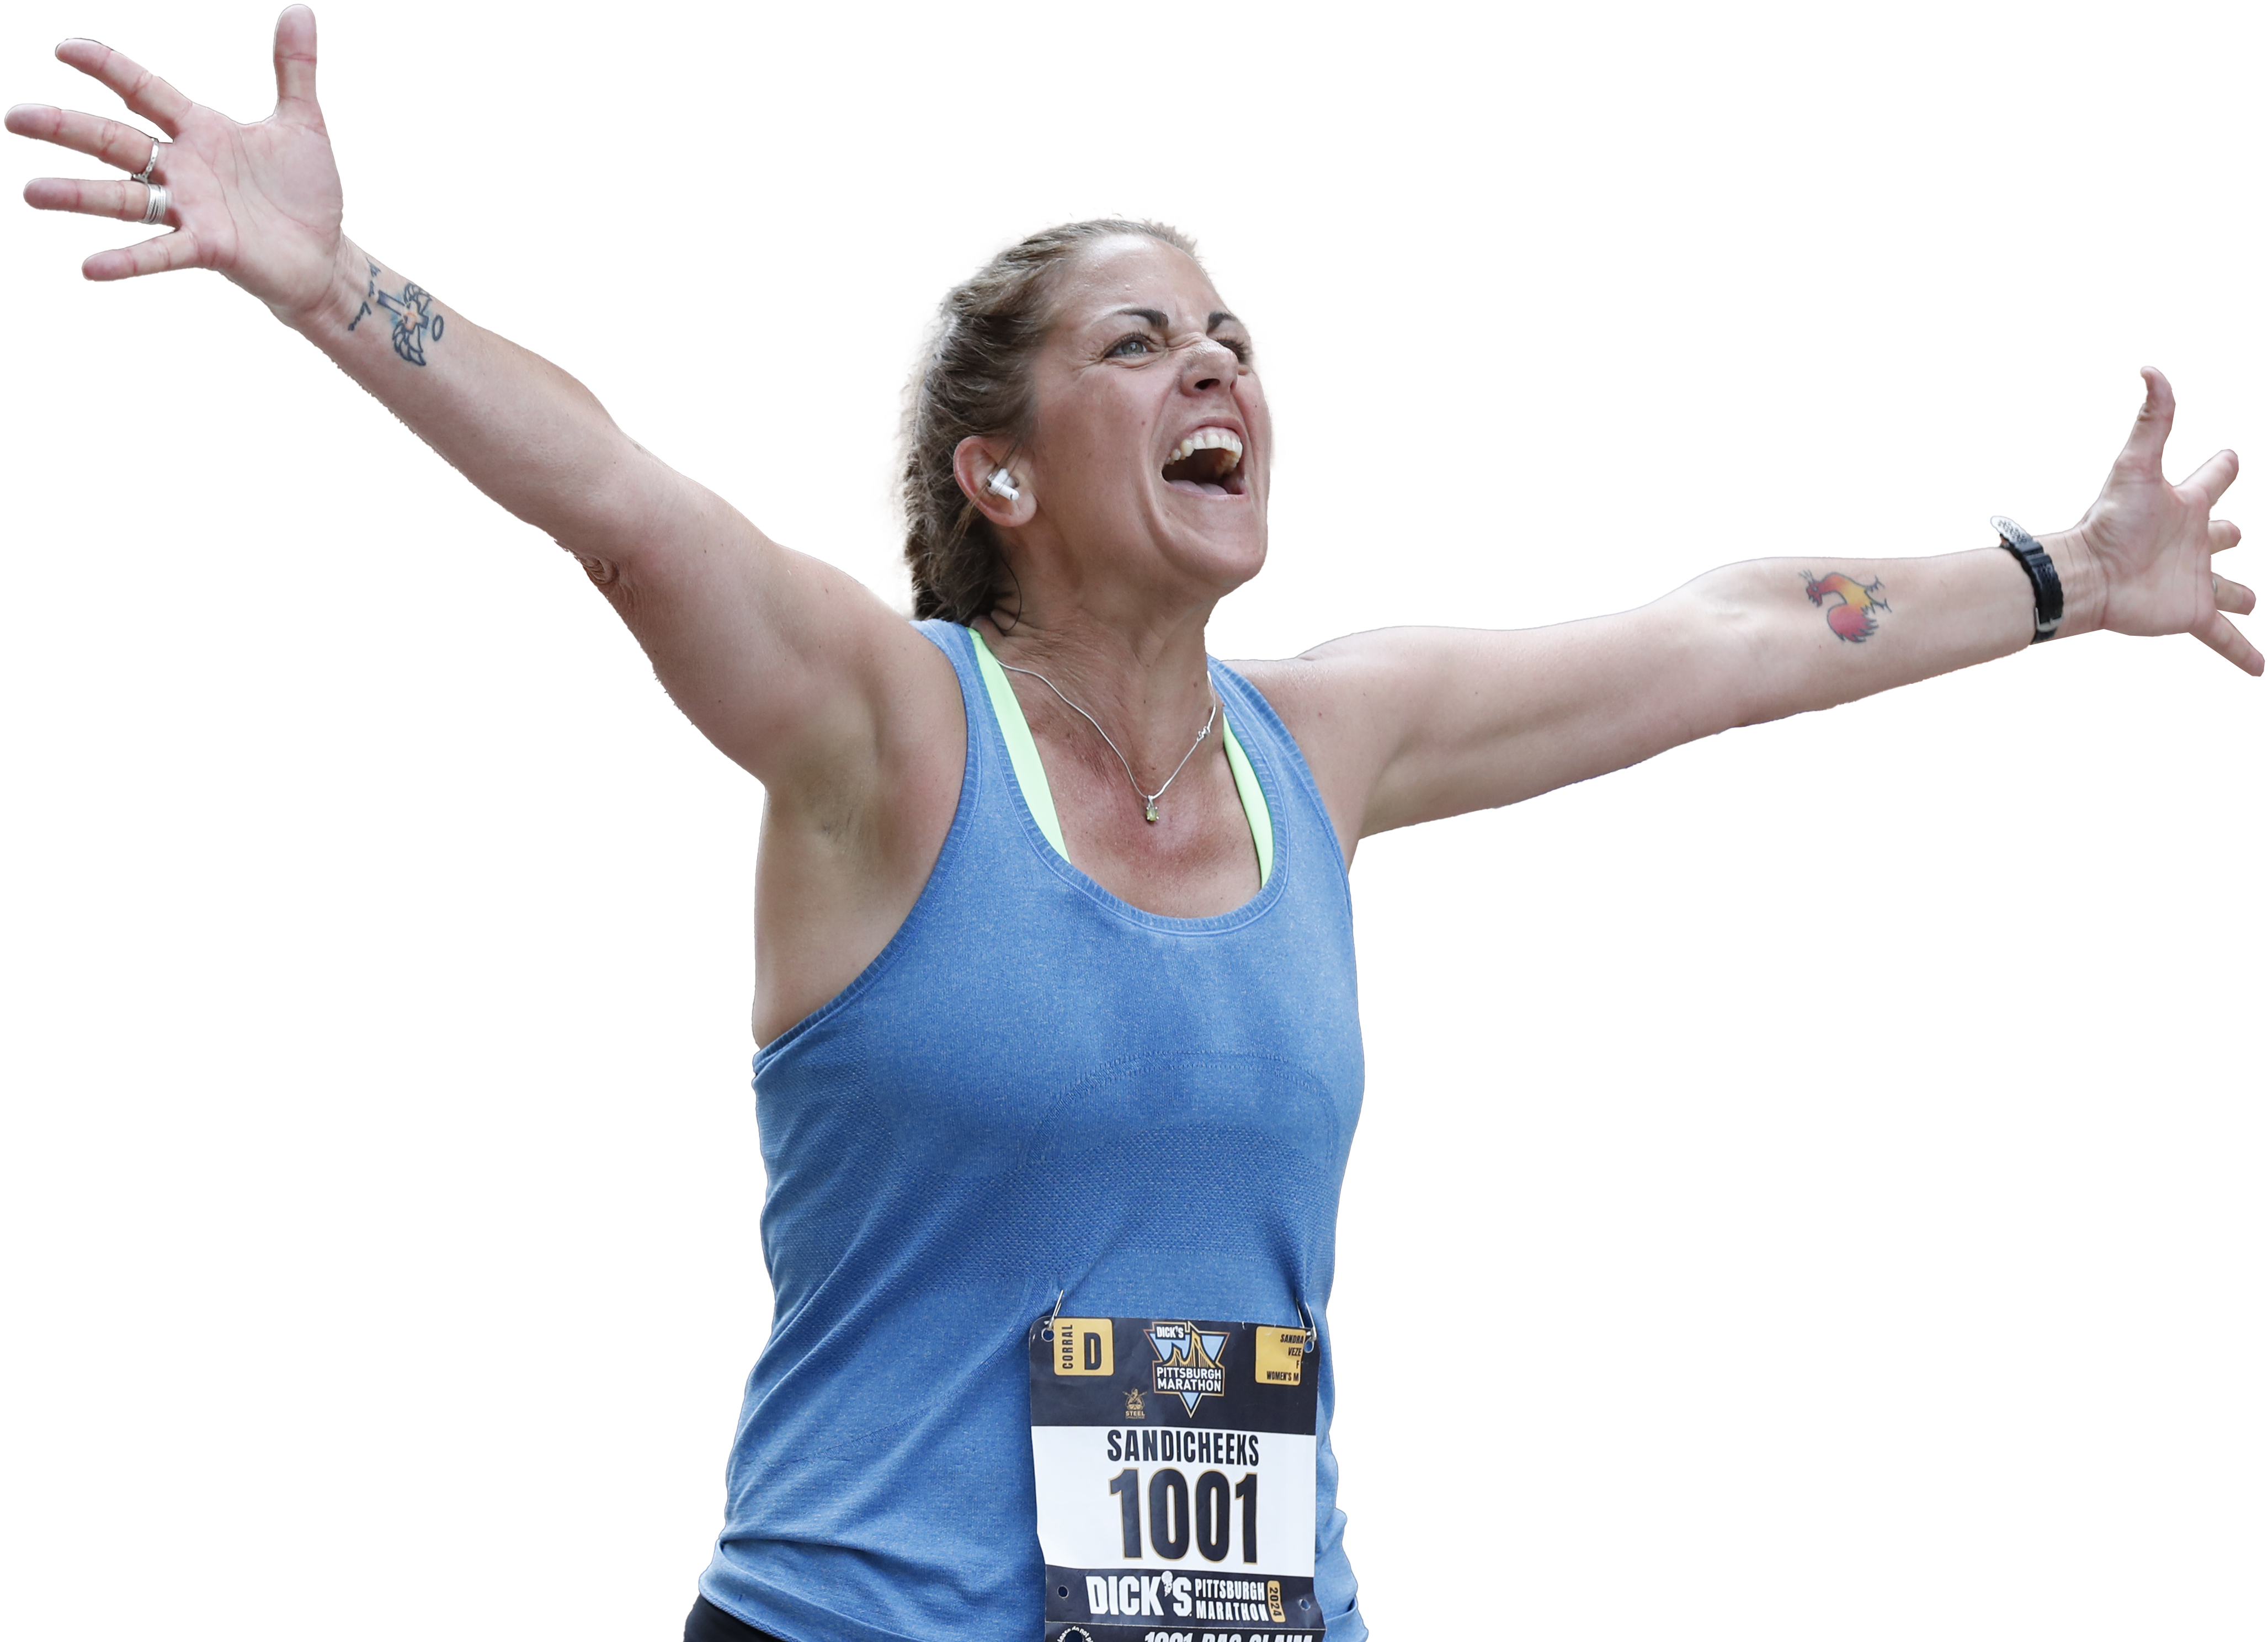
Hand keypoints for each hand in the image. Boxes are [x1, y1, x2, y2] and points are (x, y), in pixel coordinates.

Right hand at [6, 5, 344, 323]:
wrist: (324, 254)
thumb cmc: (305, 192)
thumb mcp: (302, 124)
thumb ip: (294, 70)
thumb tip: (300, 11)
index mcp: (201, 132)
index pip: (143, 91)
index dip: (108, 68)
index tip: (66, 48)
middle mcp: (185, 169)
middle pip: (115, 142)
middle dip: (67, 127)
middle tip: (16, 117)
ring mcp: (192, 210)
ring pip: (124, 198)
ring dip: (79, 196)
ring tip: (32, 192)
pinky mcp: (209, 248)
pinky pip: (161, 253)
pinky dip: (129, 260)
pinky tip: (91, 268)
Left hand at [2060, 367, 2257, 675]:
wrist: (2088, 578)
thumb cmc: (2110, 524)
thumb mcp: (2136, 468)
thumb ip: (2150, 421)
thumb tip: (2151, 370)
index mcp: (2184, 507)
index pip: (2213, 481)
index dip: (2223, 469)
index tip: (2231, 459)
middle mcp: (2191, 544)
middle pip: (2225, 537)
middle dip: (2234, 537)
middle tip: (2240, 538)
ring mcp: (2193, 582)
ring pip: (2227, 590)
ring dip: (2241, 598)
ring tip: (2252, 603)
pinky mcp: (2190, 615)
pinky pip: (2224, 638)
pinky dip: (2244, 654)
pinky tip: (2262, 671)